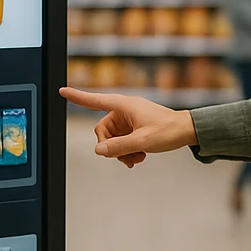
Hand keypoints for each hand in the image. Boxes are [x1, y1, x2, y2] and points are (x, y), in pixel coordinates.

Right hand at [59, 88, 197, 167]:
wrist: (187, 131)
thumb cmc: (168, 130)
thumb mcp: (142, 142)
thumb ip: (119, 147)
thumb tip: (99, 151)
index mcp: (124, 105)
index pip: (95, 100)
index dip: (78, 97)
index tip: (62, 91)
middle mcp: (124, 110)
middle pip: (103, 130)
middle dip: (111, 147)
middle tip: (125, 158)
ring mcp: (129, 119)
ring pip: (113, 139)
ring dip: (121, 152)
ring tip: (137, 159)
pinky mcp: (135, 127)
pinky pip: (122, 141)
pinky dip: (128, 151)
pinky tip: (139, 157)